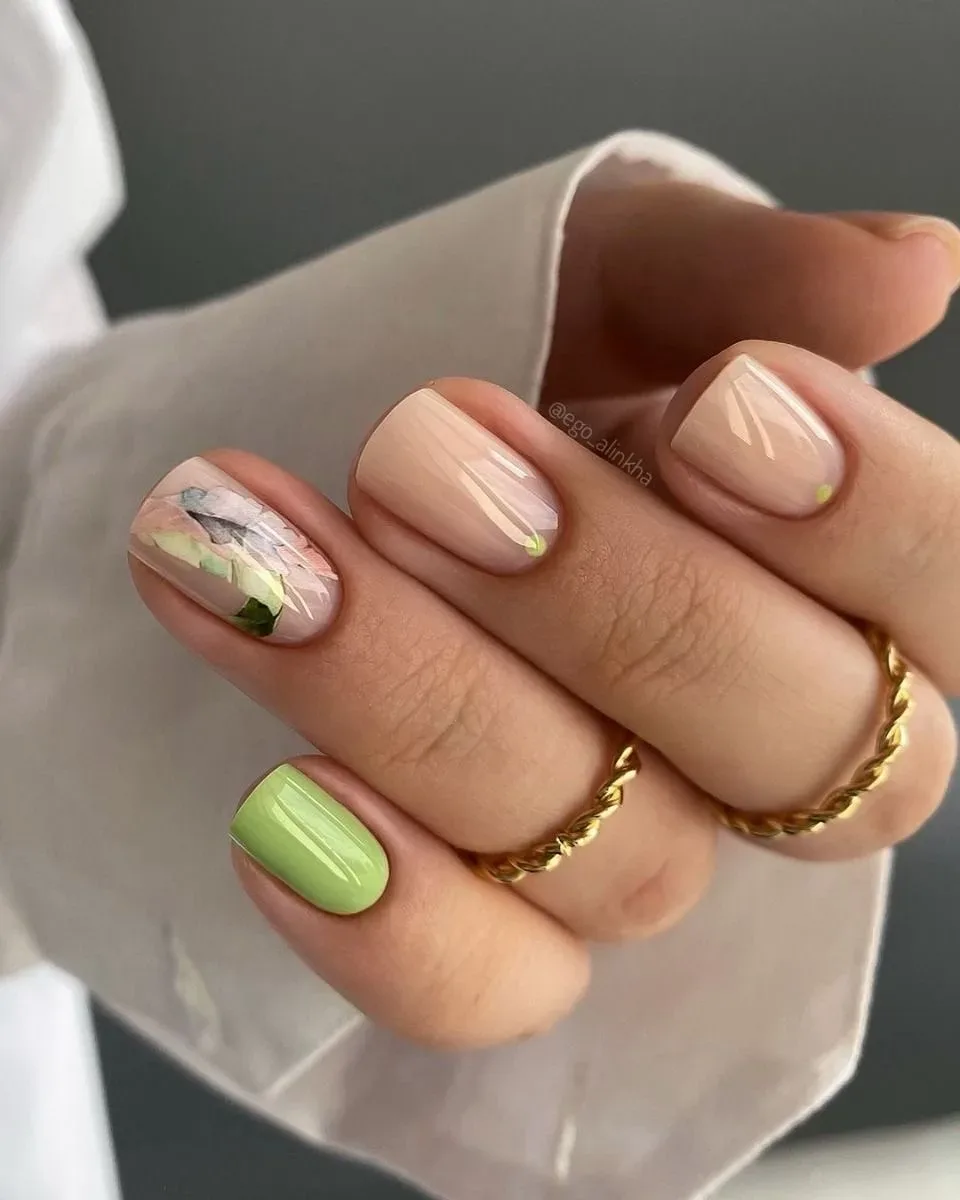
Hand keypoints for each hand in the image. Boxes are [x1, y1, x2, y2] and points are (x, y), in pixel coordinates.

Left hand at [130, 191, 959, 1048]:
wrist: (340, 432)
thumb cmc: (508, 348)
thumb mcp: (612, 272)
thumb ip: (741, 278)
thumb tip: (920, 270)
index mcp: (843, 584)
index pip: (956, 596)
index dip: (871, 522)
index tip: (717, 405)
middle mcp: (761, 744)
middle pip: (789, 743)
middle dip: (611, 598)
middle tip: (427, 457)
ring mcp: (628, 855)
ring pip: (617, 864)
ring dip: (432, 710)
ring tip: (278, 571)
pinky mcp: (496, 940)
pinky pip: (486, 990)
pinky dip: (394, 921)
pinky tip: (284, 808)